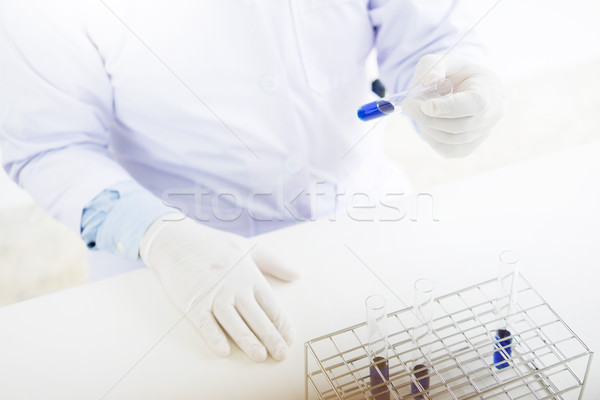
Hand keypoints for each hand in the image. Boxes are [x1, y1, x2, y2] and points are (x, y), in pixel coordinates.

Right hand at [139, 214, 298, 361]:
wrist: (175, 240)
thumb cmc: (214, 244)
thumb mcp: (247, 247)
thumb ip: (274, 263)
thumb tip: (298, 275)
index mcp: (249, 274)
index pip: (271, 304)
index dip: (282, 323)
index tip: (290, 339)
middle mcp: (234, 286)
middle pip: (256, 316)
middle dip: (270, 337)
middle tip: (281, 355)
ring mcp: (213, 294)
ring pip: (233, 322)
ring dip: (247, 340)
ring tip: (260, 356)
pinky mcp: (192, 302)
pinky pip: (205, 323)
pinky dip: (214, 337)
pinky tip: (224, 350)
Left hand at [402, 54, 503, 157]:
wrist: (465, 88)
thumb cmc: (454, 73)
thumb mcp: (442, 61)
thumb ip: (433, 67)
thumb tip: (427, 82)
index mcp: (489, 89)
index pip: (474, 103)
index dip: (449, 107)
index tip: (425, 105)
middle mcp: (491, 114)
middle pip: (459, 125)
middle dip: (429, 118)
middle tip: (408, 105)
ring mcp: (482, 133)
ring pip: (452, 140)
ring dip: (427, 127)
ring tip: (416, 111)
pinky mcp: (469, 147)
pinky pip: (448, 150)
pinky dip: (431, 138)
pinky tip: (425, 123)